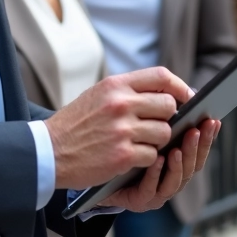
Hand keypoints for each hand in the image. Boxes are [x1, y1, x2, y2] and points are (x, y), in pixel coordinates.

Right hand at [46, 67, 192, 190]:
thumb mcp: (99, 95)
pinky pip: (153, 155)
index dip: (179, 87)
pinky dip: (146, 159)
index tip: (187, 97)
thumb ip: (130, 92)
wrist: (50, 151)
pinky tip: (131, 157)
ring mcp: (122, 130)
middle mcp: (121, 104)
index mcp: (116, 85)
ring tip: (140, 143)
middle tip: (158, 126)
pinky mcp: (122, 155)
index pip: (161, 76)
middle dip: (169, 118)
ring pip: (164, 132)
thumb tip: (168, 94)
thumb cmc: (77, 124)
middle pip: (169, 105)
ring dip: (157, 141)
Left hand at [98, 118, 220, 211]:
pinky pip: (151, 190)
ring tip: (179, 147)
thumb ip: (159, 114)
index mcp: (175, 159)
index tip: (213, 120)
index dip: (208, 136)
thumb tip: (180, 93)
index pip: (199, 148)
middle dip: (198, 147)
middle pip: (194, 164)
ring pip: (177, 180)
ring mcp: (157, 191)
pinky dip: (156, 175)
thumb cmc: (115, 142)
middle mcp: (170, 176)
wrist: (89, 165)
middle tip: (198, 129)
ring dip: (181, 163)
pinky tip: (157, 159)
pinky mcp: (139, 200)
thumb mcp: (139, 123)